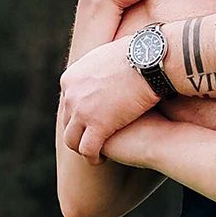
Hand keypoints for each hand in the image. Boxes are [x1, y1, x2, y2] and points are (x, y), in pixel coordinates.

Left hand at [60, 42, 154, 159]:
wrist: (148, 60)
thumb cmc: (138, 55)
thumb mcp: (106, 57)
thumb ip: (98, 69)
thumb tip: (105, 71)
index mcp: (71, 79)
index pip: (68, 104)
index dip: (79, 116)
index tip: (90, 123)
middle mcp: (70, 95)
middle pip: (68, 122)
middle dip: (79, 134)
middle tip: (92, 141)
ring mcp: (81, 111)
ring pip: (72, 140)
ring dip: (82, 149)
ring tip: (95, 154)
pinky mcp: (97, 125)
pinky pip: (88, 149)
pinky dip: (92, 158)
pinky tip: (101, 160)